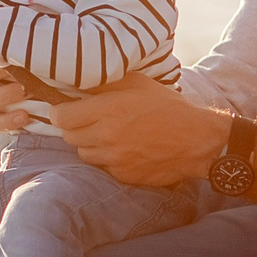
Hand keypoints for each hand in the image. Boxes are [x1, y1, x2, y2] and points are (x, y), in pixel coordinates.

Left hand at [47, 74, 233, 187]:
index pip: (61, 117)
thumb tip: (76, 81)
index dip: (59, 111)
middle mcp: (107, 137)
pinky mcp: (123, 175)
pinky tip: (123, 148)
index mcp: (108, 111)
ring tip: (108, 133)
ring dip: (89, 143)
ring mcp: (115, 159)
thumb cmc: (168, 107)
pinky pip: (102, 167)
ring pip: (83, 152)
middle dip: (74, 126)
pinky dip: (107, 158)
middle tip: (89, 119)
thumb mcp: (137, 83)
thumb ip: (104, 82)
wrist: (196, 140)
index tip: (65, 108)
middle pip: (68, 136)